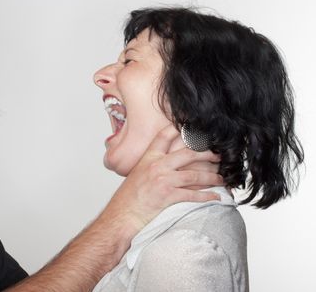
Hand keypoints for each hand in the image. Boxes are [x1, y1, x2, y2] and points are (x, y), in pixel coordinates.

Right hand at [102, 124, 223, 232]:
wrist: (122, 215)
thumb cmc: (128, 198)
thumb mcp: (137, 174)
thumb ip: (151, 165)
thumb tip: (169, 163)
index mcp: (148, 158)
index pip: (164, 136)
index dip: (179, 129)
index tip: (194, 126)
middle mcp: (156, 166)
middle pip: (187, 153)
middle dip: (207, 153)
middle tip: (218, 154)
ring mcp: (163, 180)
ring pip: (194, 175)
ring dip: (212, 177)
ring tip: (222, 178)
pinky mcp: (168, 196)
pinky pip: (193, 195)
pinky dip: (207, 197)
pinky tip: (216, 197)